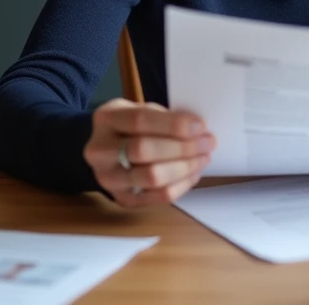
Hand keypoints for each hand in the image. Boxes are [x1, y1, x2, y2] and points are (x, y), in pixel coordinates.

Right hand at [83, 99, 215, 207]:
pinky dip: (181, 185)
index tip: (200, 126)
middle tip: (208, 143)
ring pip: (151, 177)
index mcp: (106, 119)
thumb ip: (165, 117)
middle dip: (182, 148)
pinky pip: (157, 197)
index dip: (173, 125)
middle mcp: (100, 151)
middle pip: (144, 151)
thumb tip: (199, 130)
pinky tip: (193, 173)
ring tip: (203, 158)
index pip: (139, 121)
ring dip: (185, 168)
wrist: (108, 150)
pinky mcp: (122, 199)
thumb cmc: (131, 127)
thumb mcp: (141, 110)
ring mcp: (108, 178)